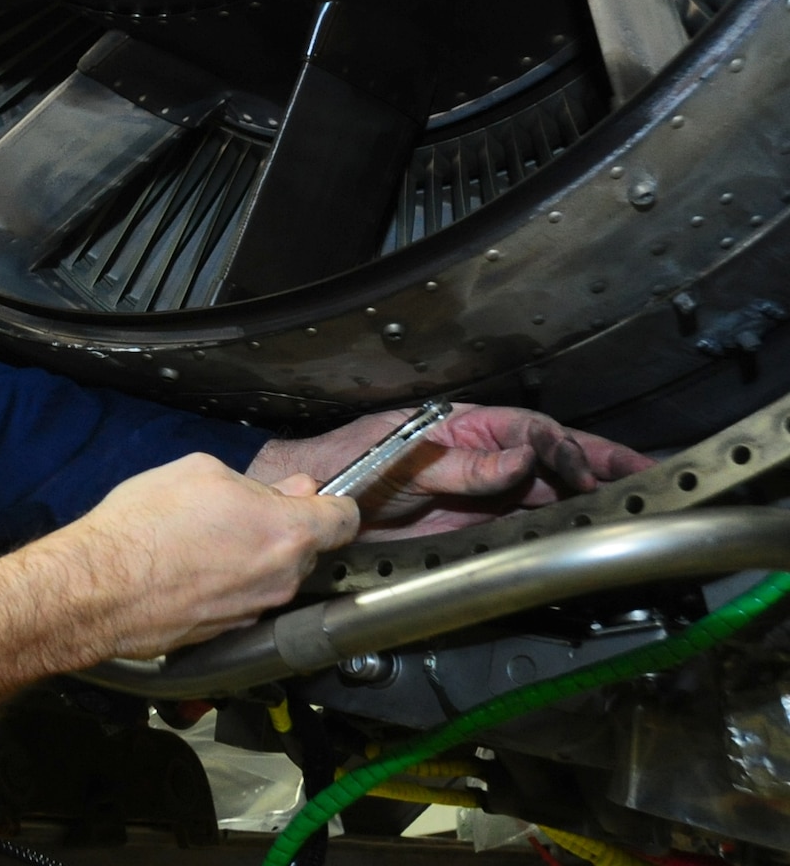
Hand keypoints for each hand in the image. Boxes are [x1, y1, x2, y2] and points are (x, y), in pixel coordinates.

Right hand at [0, 453, 357, 705]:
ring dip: (250, 558)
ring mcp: (255, 611)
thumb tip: (284, 491)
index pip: (344, 519)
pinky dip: (225, 585)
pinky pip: (242, 600)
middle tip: (239, 511)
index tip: (318, 499)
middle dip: (281, 529)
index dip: (332, 503)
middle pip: (305, 549)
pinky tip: (187, 569)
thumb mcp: (198, 473)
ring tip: (201, 540)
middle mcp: (280, 579)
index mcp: (286, 533)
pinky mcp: (227, 633)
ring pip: (272, 576)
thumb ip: (253, 482)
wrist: (99, 589)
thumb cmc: (143, 528)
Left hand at [246, 403, 653, 538]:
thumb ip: (464, 463)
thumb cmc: (346, 462)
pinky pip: (521, 523)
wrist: (311, 501)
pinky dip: (554, 526)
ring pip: (545, 492)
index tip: (588, 470)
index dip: (565, 449)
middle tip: (646, 476)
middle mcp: (479, 457)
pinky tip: (582, 531)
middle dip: (600, 465)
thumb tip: (522, 456)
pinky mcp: (470, 525)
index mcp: (464, 426)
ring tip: (631, 502)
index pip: (532, 431)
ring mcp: (478, 492)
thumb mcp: (405, 459)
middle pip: (552, 459)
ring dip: (586, 496)